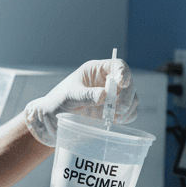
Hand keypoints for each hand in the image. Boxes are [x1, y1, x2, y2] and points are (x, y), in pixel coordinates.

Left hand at [23, 58, 138, 146]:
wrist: (53, 117)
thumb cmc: (59, 99)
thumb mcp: (70, 95)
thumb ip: (86, 95)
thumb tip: (104, 96)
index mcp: (96, 70)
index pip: (117, 65)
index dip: (123, 72)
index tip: (123, 83)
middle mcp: (107, 81)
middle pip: (128, 83)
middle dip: (127, 96)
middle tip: (120, 109)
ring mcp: (112, 96)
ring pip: (131, 98)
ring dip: (129, 108)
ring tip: (116, 117)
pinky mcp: (112, 111)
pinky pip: (128, 112)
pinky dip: (127, 117)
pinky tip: (118, 121)